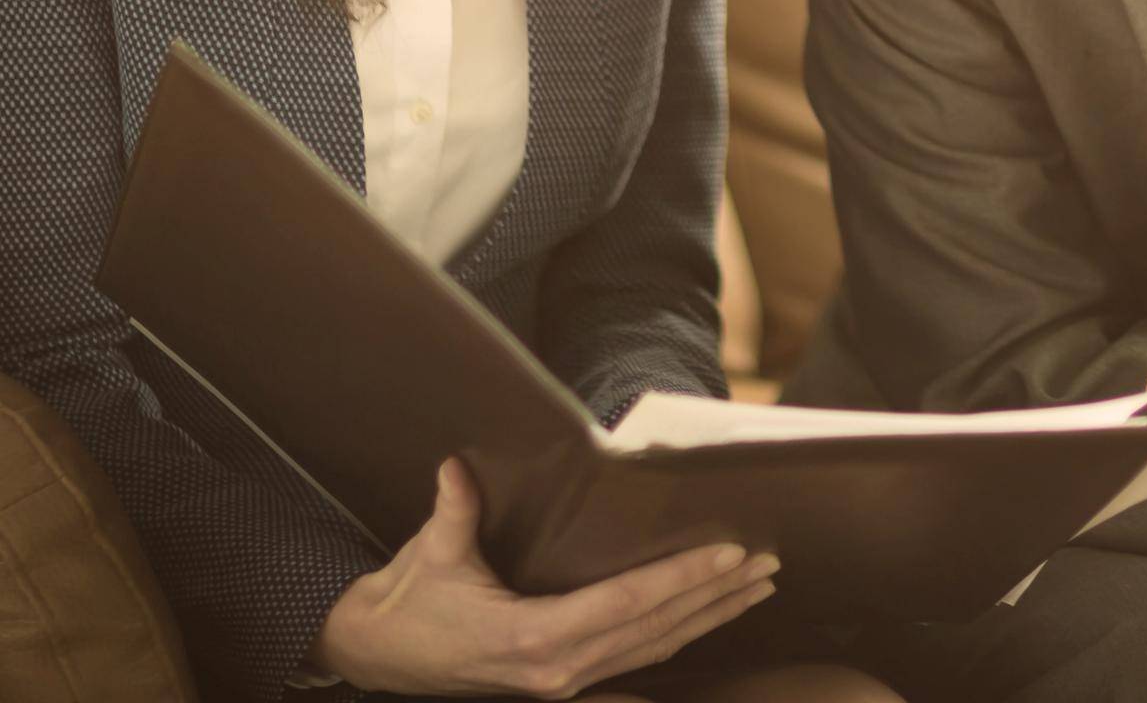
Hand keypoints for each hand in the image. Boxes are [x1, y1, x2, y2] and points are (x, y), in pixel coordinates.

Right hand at [308, 457, 777, 697]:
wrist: (376, 655)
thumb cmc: (409, 599)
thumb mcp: (432, 554)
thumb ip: (454, 510)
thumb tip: (458, 466)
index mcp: (531, 638)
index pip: (626, 604)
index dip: (681, 579)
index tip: (729, 553)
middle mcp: (558, 669)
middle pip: (656, 629)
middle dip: (716, 595)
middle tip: (767, 561)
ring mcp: (564, 682)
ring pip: (655, 647)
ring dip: (710, 616)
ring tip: (757, 584)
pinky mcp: (563, 680)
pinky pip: (636, 655)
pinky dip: (678, 631)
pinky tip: (708, 614)